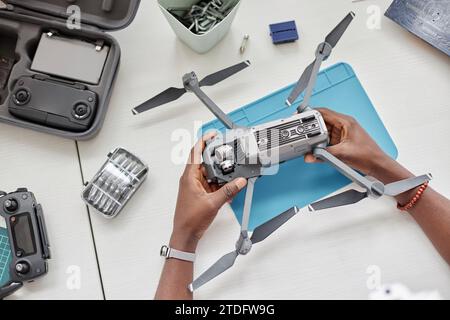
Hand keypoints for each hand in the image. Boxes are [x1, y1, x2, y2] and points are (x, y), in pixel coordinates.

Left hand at [170, 133, 246, 251]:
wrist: (185, 235)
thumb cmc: (190, 220)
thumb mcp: (213, 203)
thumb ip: (228, 191)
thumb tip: (239, 181)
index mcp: (189, 177)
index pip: (195, 152)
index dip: (204, 141)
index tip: (213, 134)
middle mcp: (191, 179)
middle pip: (205, 161)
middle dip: (217, 159)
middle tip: (229, 155)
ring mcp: (195, 186)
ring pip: (210, 173)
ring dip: (220, 175)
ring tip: (231, 176)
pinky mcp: (200, 194)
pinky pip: (211, 184)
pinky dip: (220, 186)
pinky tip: (228, 190)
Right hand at [305, 108, 391, 175]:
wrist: (376, 165)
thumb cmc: (367, 155)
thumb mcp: (342, 154)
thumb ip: (323, 155)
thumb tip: (310, 155)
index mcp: (346, 122)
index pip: (324, 112)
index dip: (311, 112)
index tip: (301, 115)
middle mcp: (343, 125)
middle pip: (322, 121)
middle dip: (310, 125)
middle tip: (300, 130)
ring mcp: (342, 133)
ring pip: (323, 130)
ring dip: (315, 135)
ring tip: (306, 140)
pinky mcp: (340, 141)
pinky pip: (326, 139)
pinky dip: (320, 142)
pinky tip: (315, 147)